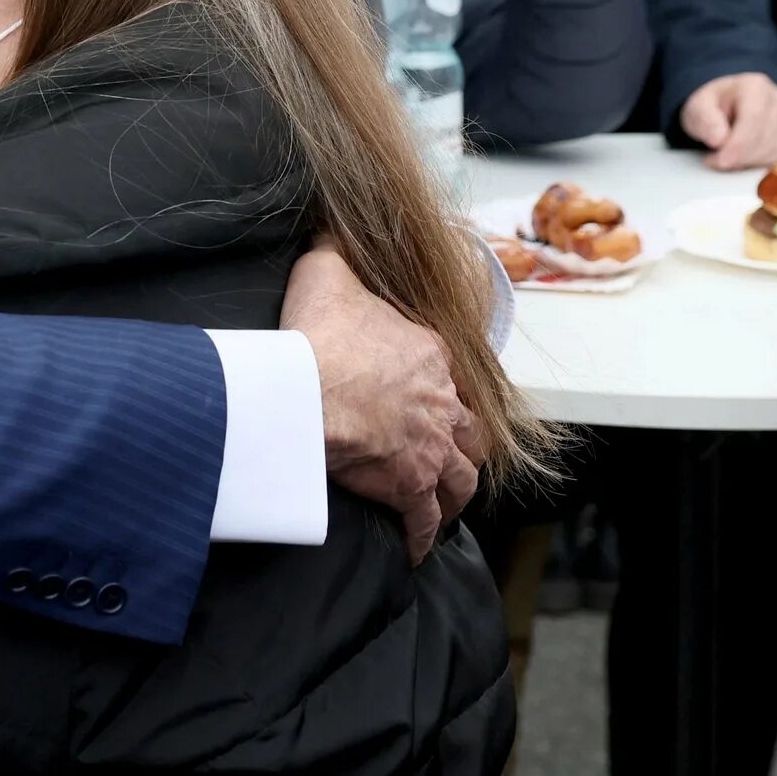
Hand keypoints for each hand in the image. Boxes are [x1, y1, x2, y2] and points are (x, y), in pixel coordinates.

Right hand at [281, 242, 479, 562]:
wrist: (308, 390)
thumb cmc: (318, 334)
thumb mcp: (327, 271)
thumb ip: (334, 250)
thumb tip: (331, 225)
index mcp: (428, 352)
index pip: (449, 372)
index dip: (443, 387)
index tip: (432, 399)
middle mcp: (441, 401)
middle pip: (468, 430)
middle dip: (462, 445)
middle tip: (447, 455)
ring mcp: (429, 446)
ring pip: (461, 477)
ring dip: (454, 492)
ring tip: (442, 503)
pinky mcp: (409, 485)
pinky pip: (424, 521)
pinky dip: (422, 537)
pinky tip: (415, 549)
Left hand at [680, 72, 776, 171]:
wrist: (728, 105)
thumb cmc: (714, 106)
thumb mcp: (698, 108)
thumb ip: (704, 120)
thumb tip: (719, 139)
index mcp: (755, 86)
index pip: (753, 120)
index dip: (737, 146)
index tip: (719, 160)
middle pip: (766, 140)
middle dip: (740, 158)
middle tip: (717, 160)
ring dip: (750, 163)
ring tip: (729, 157)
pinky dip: (764, 165)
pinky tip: (746, 159)